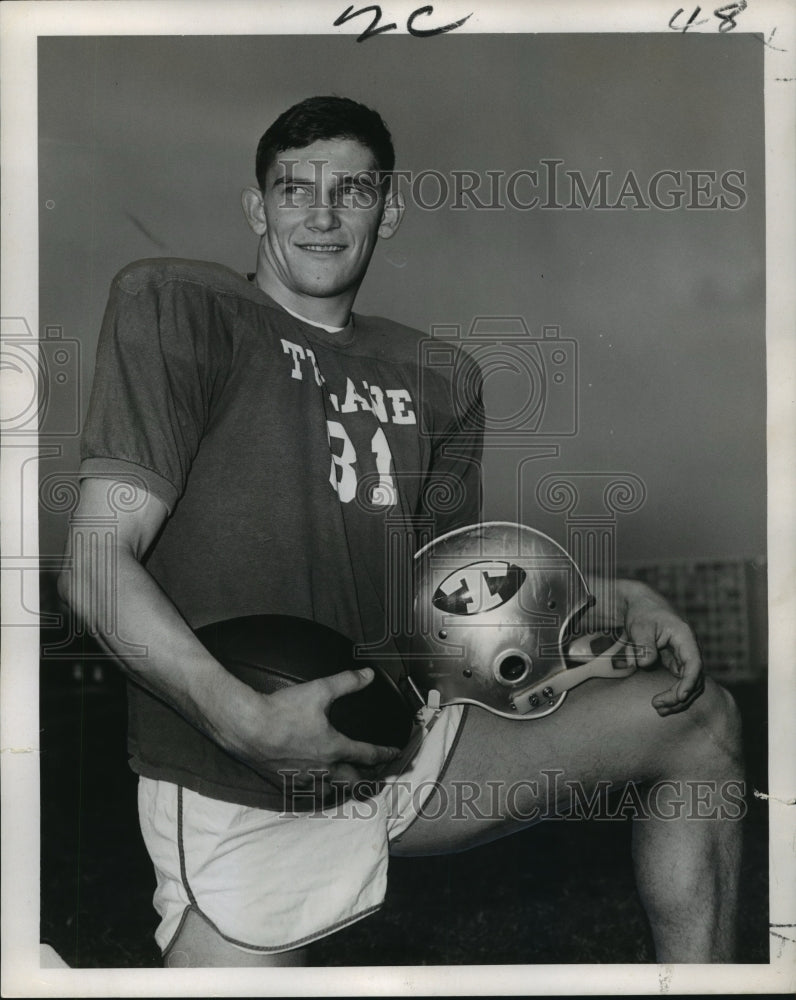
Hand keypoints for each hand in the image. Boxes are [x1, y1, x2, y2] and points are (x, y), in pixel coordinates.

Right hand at [233, 667, 400, 804]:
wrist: (247, 728)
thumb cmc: (283, 710)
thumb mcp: (319, 690)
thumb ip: (347, 682)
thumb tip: (369, 674)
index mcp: (334, 747)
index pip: (367, 754)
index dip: (384, 753)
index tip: (395, 754)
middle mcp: (323, 769)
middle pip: (354, 781)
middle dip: (370, 780)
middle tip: (380, 777)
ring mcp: (304, 779)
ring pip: (332, 792)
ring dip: (346, 789)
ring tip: (352, 786)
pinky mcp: (285, 783)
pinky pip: (309, 795)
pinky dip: (320, 793)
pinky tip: (318, 788)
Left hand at [619, 582, 704, 716]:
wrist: (642, 606)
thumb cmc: (642, 614)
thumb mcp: (640, 626)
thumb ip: (644, 646)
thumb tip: (646, 665)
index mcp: (685, 637)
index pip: (694, 663)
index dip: (689, 682)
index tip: (680, 696)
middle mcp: (689, 649)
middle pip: (694, 678)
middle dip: (679, 695)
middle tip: (657, 705)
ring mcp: (684, 657)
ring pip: (690, 684)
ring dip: (677, 699)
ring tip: (658, 709)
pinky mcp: (676, 664)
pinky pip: (680, 683)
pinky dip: (673, 695)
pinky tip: (660, 705)